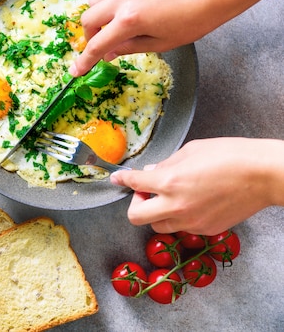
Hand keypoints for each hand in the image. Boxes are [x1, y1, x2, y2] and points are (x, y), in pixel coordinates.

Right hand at [70, 0, 283, 76]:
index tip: (76, 70)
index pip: (97, 44)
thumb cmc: (194, 21)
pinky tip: (133, 6)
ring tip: (114, 23)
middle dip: (90, 35)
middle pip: (88, 18)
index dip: (85, 60)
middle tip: (101, 43)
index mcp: (130, 21)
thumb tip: (109, 53)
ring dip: (98, 15)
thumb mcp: (161, 44)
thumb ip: (129, 47)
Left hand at [110, 138, 283, 234]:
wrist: (263, 175)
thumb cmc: (230, 156)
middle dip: (135, 204)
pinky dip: (179, 218)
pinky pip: (182, 228)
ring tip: (169, 198)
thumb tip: (151, 172)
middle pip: (136, 217)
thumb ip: (166, 164)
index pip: (134, 183)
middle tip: (146, 193)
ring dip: (157, 213)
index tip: (117, 179)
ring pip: (158, 226)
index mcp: (169, 182)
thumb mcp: (191, 150)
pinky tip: (191, 203)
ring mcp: (191, 221)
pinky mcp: (206, 229)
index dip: (122, 180)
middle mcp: (176, 206)